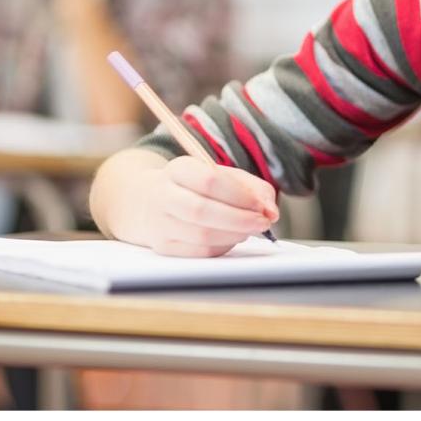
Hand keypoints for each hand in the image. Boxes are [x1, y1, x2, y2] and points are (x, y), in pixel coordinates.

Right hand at [111, 156, 279, 256]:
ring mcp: (159, 222)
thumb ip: (253, 188)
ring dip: (234, 235)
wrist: (149, 202)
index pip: (209, 181)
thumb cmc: (196, 187)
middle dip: (240, 219)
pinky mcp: (162, 246)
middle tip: (263, 223)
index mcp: (179, 169)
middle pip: (202, 210)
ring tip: (250, 230)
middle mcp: (163, 194)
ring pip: (201, 235)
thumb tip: (271, 211)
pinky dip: (223, 247)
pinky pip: (199, 251)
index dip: (240, 196)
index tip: (262, 206)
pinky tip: (232, 238)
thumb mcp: (223, 176)